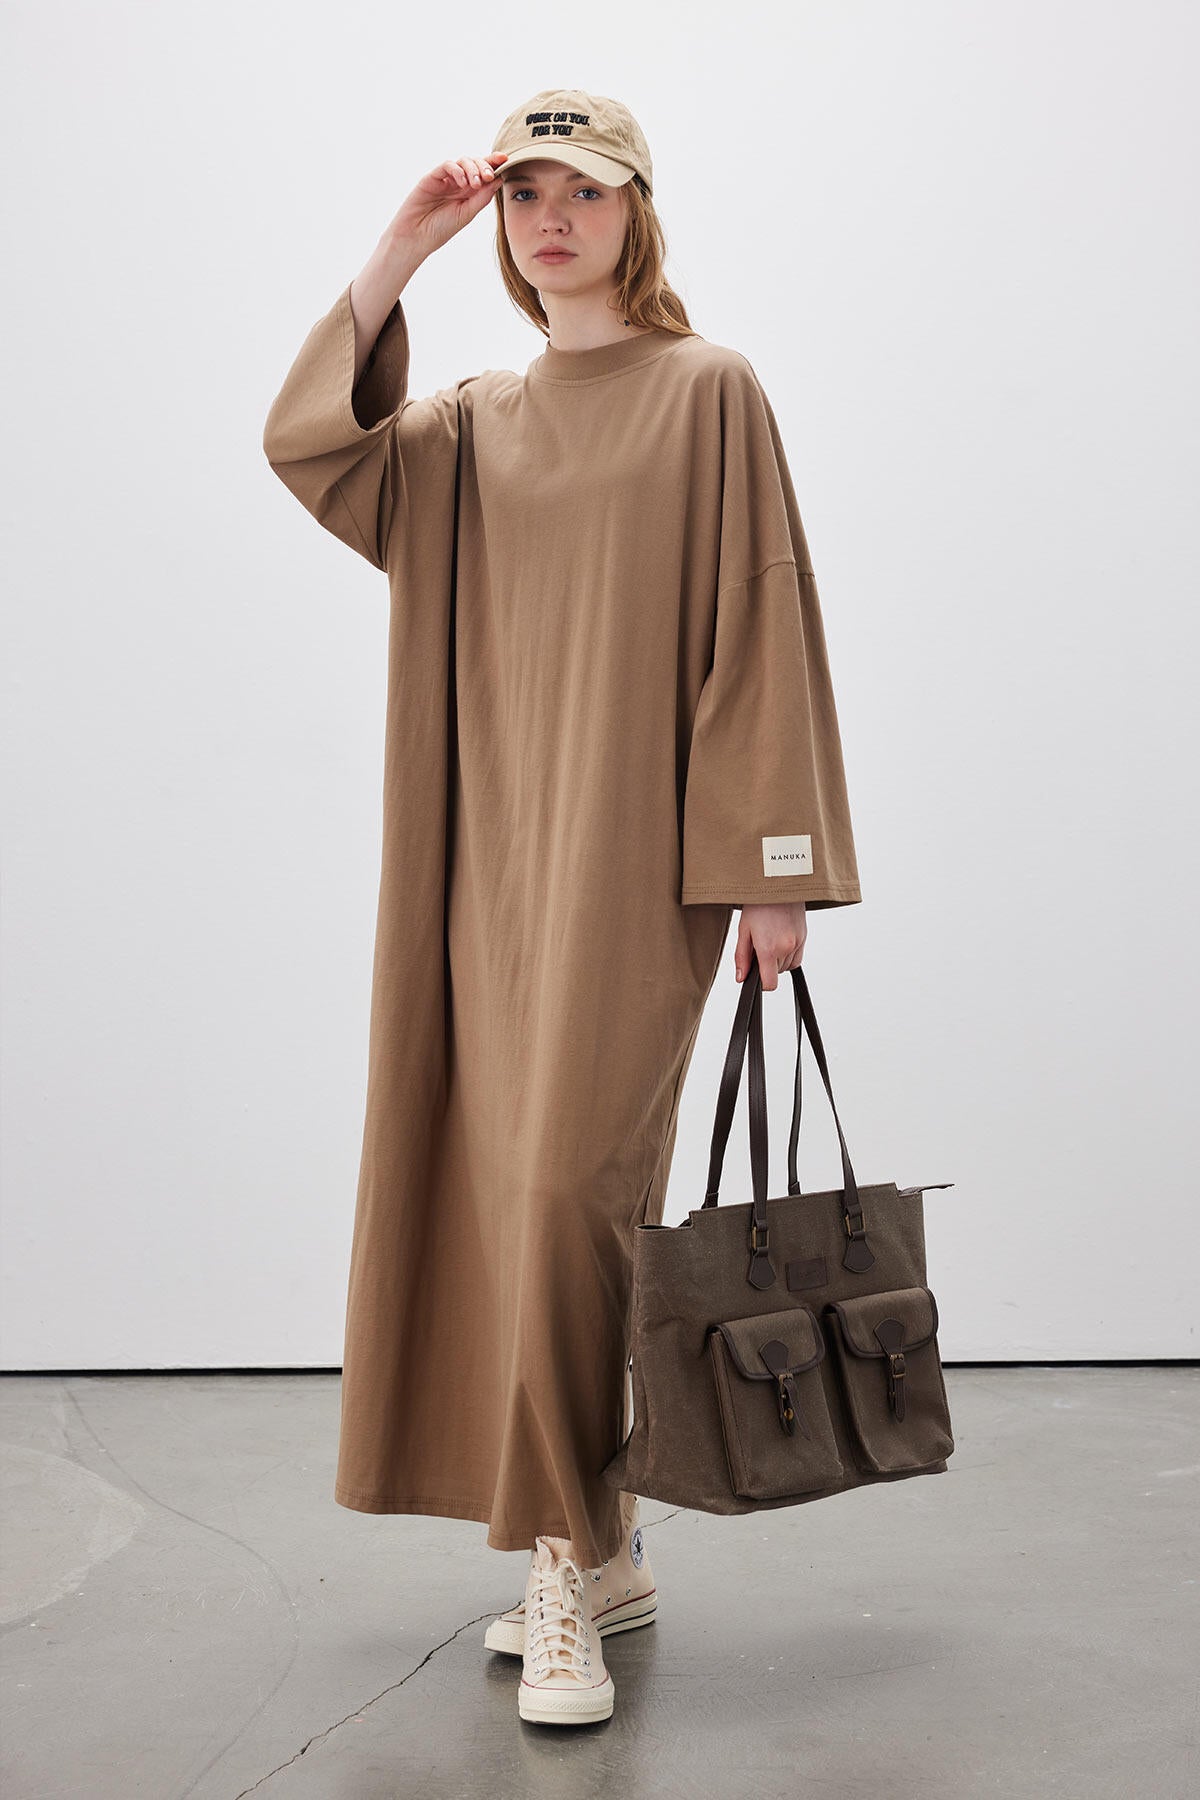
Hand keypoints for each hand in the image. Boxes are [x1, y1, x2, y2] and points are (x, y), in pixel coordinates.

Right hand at [389, 153, 508, 259]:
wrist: (416, 237)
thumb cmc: (440, 229)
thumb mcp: (467, 214)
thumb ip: (482, 197)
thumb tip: (499, 179)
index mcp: (468, 193)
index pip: (483, 174)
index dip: (494, 164)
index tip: (505, 159)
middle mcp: (458, 183)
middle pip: (475, 164)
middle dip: (485, 166)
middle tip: (489, 176)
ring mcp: (445, 179)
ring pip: (462, 161)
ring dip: (472, 168)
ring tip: (476, 183)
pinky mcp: (432, 177)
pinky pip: (447, 165)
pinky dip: (457, 170)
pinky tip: (462, 183)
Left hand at [734, 903, 806, 988]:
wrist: (778, 883)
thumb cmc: (758, 904)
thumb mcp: (743, 930)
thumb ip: (742, 958)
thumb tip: (741, 978)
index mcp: (768, 948)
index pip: (770, 984)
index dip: (762, 984)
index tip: (757, 975)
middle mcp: (786, 948)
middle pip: (777, 973)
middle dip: (767, 964)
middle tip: (760, 944)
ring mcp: (798, 943)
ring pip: (787, 965)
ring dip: (778, 959)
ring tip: (770, 937)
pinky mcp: (805, 937)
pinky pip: (797, 957)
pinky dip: (789, 954)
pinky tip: (780, 939)